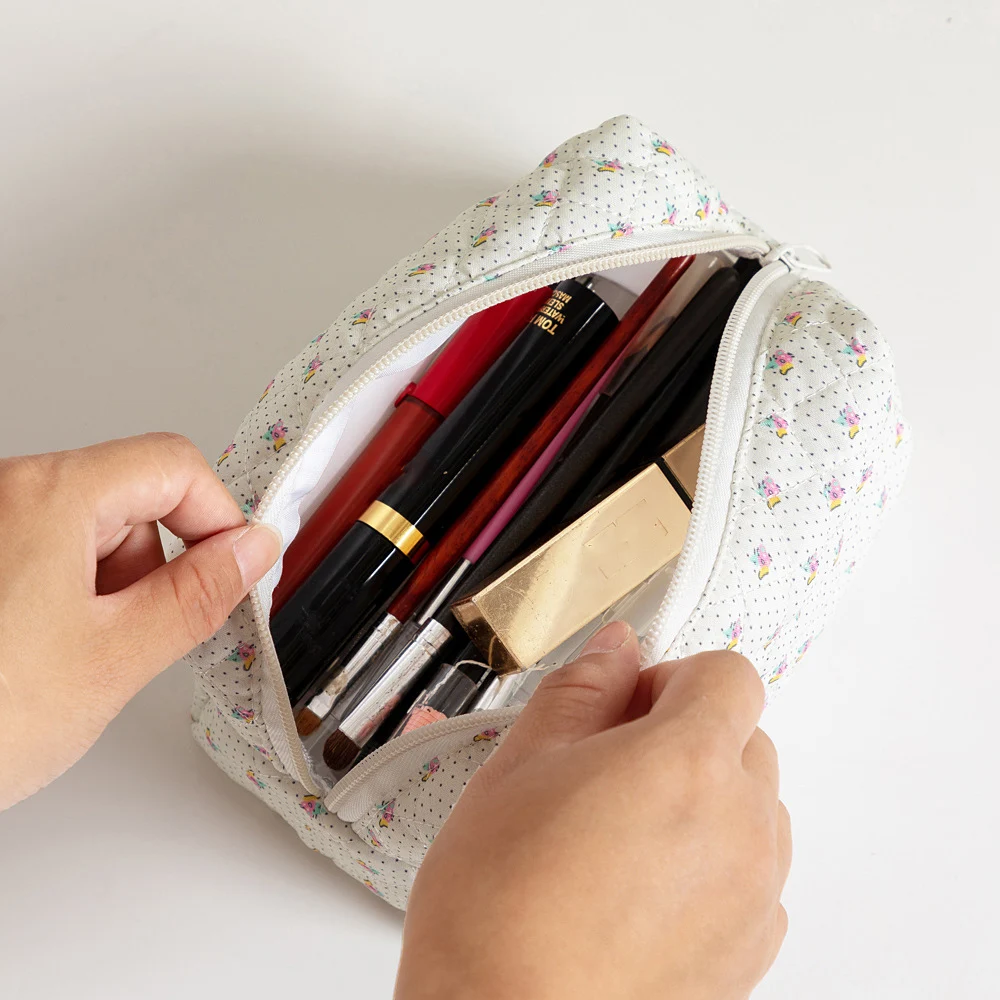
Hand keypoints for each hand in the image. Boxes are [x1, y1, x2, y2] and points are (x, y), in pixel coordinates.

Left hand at [0, 433, 280, 808]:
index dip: (218, 518)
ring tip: (77, 655)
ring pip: (93, 530)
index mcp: (47, 496)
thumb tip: (251, 551)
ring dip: (111, 589)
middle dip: (156, 567)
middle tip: (137, 635)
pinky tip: (48, 653)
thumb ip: (198, 595)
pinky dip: (73, 598)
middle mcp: (7, 493)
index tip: (234, 569)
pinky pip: (51, 554)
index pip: (174, 466)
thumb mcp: (114, 658)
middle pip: (134, 497)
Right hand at [396, 622, 789, 999]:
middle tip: (611, 769)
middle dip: (685, 737)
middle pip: (744, 740)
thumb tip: (615, 650)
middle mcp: (739, 826)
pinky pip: (750, 878)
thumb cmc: (499, 911)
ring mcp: (752, 896)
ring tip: (620, 836)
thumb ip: (581, 690)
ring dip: (702, 801)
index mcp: (687, 762)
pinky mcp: (749, 955)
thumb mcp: (521, 765)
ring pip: (751, 809)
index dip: (674, 678)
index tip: (629, 705)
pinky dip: (711, 866)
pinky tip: (638, 890)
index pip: (729, 676)